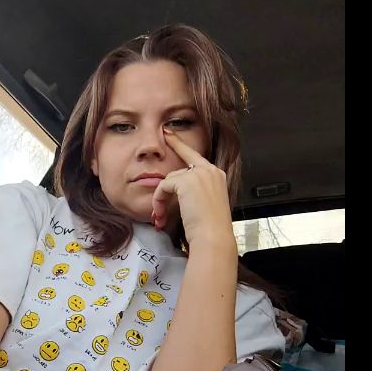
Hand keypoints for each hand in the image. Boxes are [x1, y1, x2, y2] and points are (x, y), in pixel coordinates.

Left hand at [151, 128, 234, 249]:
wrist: (213, 237)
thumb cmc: (210, 229)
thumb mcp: (205, 206)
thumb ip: (194, 194)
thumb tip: (176, 191)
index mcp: (217, 176)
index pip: (196, 157)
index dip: (180, 145)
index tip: (168, 134)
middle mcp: (211, 171)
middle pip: (180, 167)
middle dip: (164, 178)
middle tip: (154, 162)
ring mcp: (200, 174)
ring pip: (170, 179)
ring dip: (161, 199)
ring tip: (161, 217)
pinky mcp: (187, 180)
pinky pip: (164, 186)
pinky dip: (159, 200)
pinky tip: (161, 214)